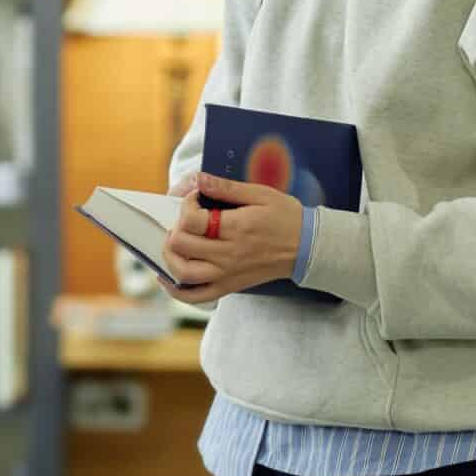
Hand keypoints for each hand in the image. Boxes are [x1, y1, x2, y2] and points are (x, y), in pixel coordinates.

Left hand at [159, 171, 303, 304]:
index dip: (186, 205)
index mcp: (237, 228)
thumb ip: (226, 187)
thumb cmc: (286, 218)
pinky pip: (196, 296)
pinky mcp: (229, 286)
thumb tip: (199, 179)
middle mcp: (229, 254)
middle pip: (182, 245)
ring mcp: (228, 274)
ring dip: (169, 256)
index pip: (192, 220)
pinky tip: (167, 276)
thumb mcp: (260, 194)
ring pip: (183, 272)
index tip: (194, 199)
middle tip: (184, 219)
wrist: (308, 248)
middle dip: (175, 227)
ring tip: (173, 243)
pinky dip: (176, 290)